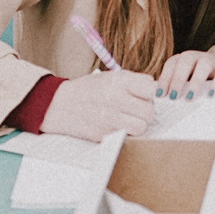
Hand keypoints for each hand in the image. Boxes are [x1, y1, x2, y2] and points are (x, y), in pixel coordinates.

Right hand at [42, 69, 158, 140]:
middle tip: (136, 108)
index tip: (143, 94)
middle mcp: (115, 99)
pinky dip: (126, 132)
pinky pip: (127, 136)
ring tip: (129, 118)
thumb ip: (132, 82)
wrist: (60, 105)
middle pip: (149, 110)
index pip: (151, 88)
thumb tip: (154, 91)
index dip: (149, 92)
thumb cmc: (87, 90)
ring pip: (142, 126)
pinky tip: (118, 125)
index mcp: (118, 81)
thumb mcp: (109, 77)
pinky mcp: (104, 134)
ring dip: (139, 124)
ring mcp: (109, 119)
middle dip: (146, 110)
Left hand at [156, 50, 214, 97]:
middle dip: (178, 78)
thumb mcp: (188, 83)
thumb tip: (161, 107)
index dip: (165, 78)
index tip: (160, 95)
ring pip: (204, 63)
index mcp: (185, 60)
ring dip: (196, 81)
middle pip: (186, 59)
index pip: (172, 63)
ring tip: (190, 98)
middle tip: (174, 97)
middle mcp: (198, 57)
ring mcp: (214, 62)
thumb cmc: (201, 82)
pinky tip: (211, 95)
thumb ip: (176, 90)